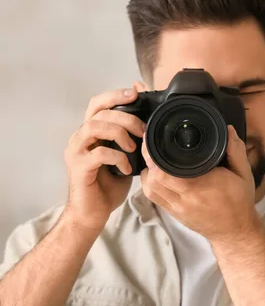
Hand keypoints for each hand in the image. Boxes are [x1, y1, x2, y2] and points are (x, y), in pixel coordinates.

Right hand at [63, 87, 145, 229]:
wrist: (94, 212)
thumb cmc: (110, 184)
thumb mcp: (126, 156)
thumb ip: (132, 138)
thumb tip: (148, 122)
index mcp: (90, 132)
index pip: (97, 103)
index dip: (115, 95)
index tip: (135, 93)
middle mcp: (80, 138)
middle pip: (99, 112)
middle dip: (126, 117)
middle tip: (142, 130)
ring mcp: (76, 152)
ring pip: (94, 126)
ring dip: (119, 133)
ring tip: (134, 147)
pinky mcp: (78, 167)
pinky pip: (98, 153)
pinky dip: (118, 157)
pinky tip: (127, 168)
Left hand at [140, 125, 258, 242]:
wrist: (236, 231)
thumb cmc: (239, 202)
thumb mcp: (243, 174)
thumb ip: (236, 150)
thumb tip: (228, 129)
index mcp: (201, 186)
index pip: (166, 170)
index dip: (155, 155)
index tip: (155, 140)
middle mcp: (186, 198)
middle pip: (153, 178)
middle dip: (149, 160)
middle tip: (151, 146)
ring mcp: (178, 208)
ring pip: (150, 188)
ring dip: (147, 173)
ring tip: (153, 161)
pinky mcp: (174, 214)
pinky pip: (154, 198)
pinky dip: (150, 185)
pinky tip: (155, 176)